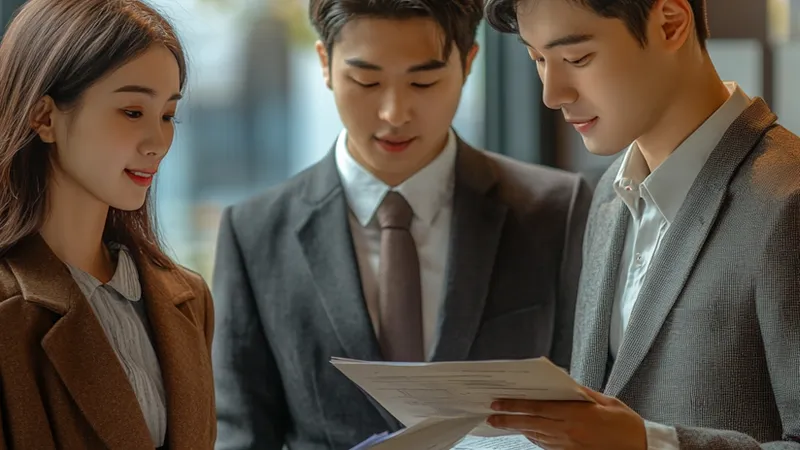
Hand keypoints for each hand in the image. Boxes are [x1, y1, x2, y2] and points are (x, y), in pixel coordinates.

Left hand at [487, 387, 646, 449]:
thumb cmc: (626, 425)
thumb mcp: (606, 401)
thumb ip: (581, 392)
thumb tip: (563, 383)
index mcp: (576, 415)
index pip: (537, 408)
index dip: (515, 405)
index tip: (499, 402)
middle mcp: (568, 432)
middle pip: (531, 423)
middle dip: (508, 418)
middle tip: (491, 414)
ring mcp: (568, 446)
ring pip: (536, 435)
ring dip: (519, 427)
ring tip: (503, 421)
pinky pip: (547, 445)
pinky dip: (534, 437)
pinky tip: (527, 431)